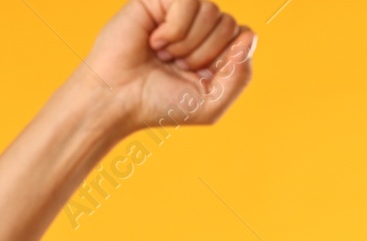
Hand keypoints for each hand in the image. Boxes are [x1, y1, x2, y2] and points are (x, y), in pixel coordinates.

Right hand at [84, 0, 255, 133]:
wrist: (118, 99)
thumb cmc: (158, 104)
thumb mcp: (210, 104)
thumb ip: (240, 76)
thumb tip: (249, 35)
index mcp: (213, 50)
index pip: (244, 36)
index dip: (227, 58)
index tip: (200, 76)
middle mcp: (198, 28)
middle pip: (229, 24)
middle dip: (204, 54)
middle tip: (176, 67)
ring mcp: (178, 11)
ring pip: (211, 10)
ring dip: (187, 43)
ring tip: (164, 55)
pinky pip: (189, 1)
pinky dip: (174, 28)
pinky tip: (155, 40)